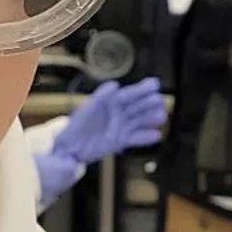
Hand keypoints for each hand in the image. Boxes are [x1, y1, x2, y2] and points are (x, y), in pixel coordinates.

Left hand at [35, 78, 168, 210]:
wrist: (68, 147)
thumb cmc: (76, 125)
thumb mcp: (87, 108)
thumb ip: (101, 97)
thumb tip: (115, 86)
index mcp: (109, 102)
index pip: (128, 94)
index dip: (141, 90)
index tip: (155, 84)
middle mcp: (117, 114)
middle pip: (136, 107)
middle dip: (149, 104)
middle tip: (161, 100)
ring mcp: (120, 127)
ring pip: (139, 122)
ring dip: (150, 119)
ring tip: (162, 117)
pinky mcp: (119, 141)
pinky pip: (135, 138)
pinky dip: (146, 138)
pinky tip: (157, 135)